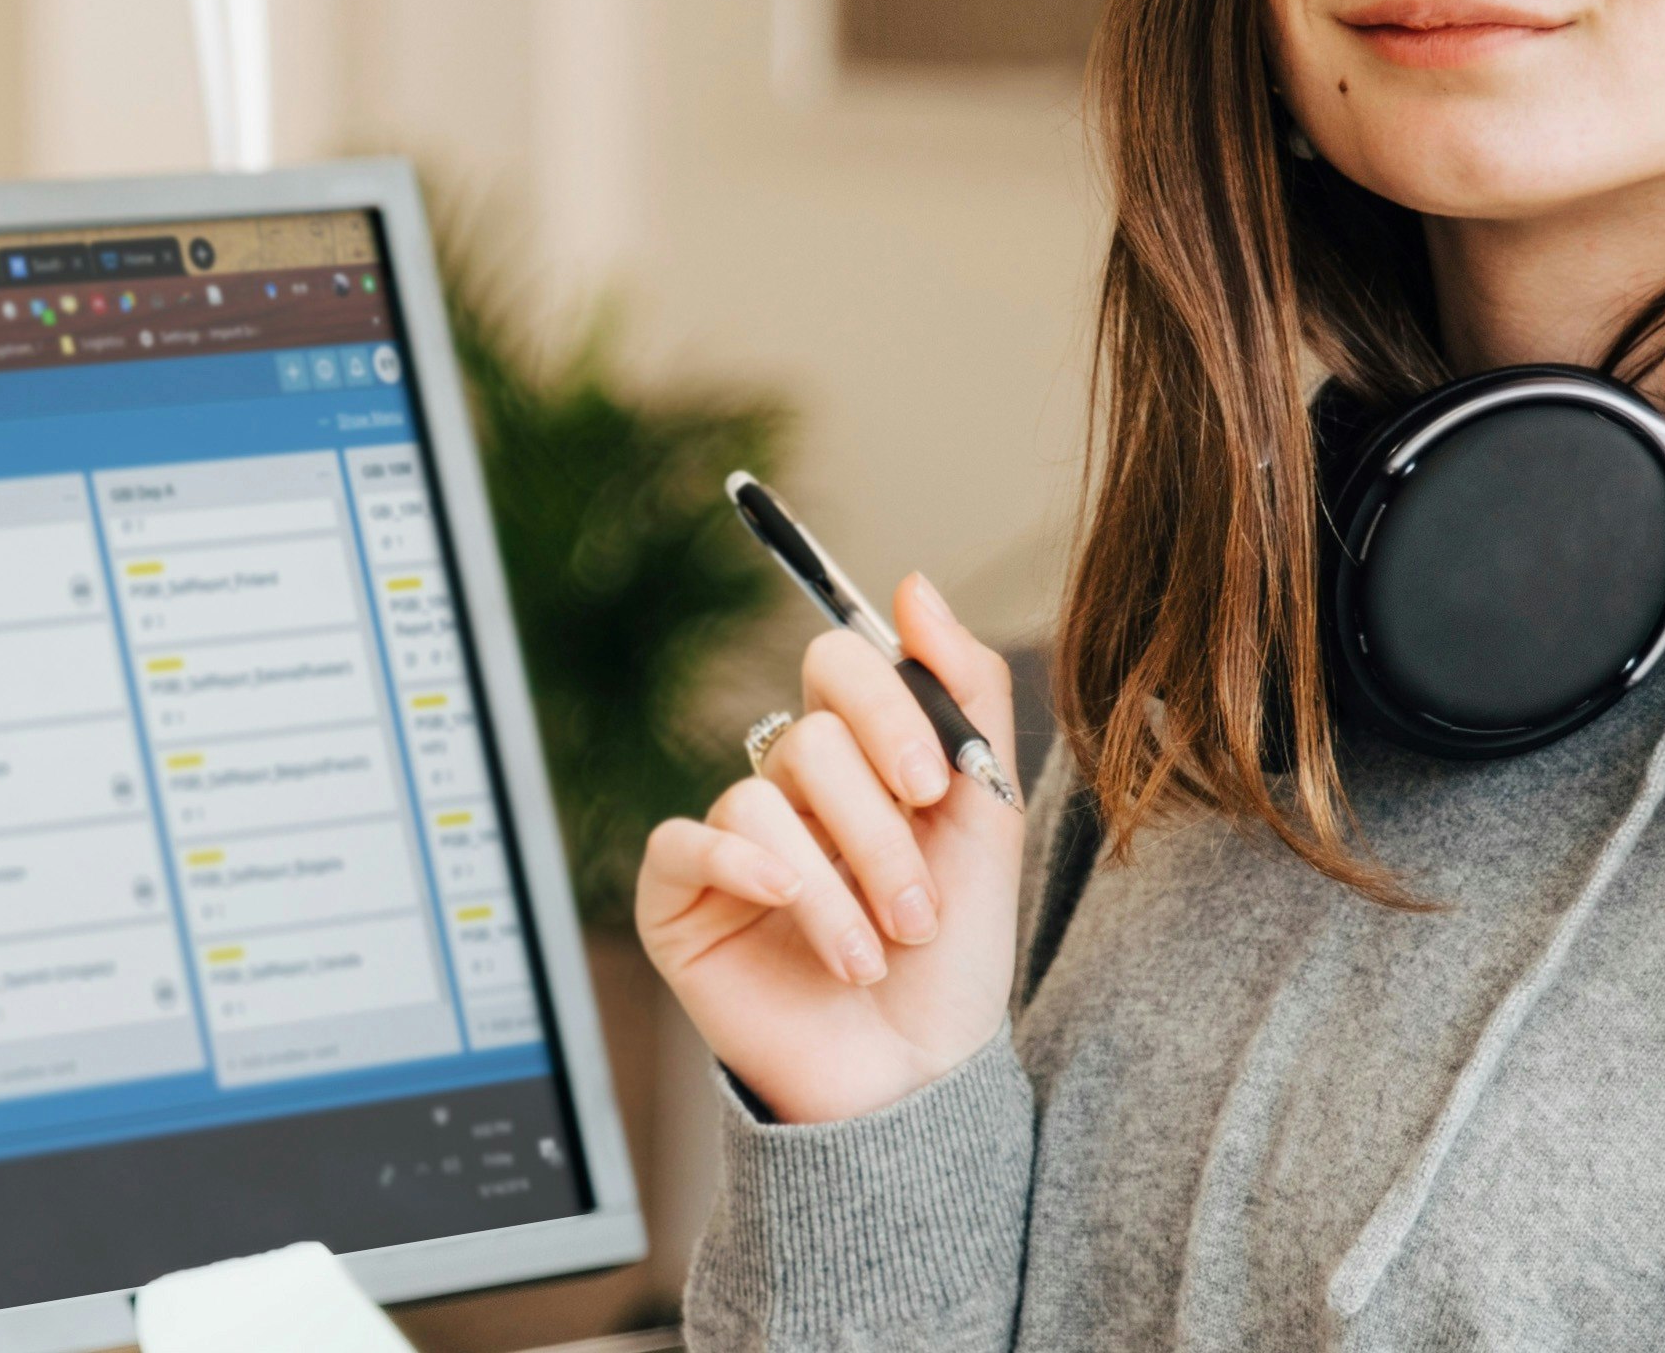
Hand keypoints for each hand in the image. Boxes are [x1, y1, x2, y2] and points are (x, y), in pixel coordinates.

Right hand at [637, 574, 1021, 1123]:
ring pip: (761, 796)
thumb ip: (965, 693)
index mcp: (858, 757)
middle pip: (808, 734)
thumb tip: (912, 585)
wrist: (915, 1078)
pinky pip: (685, 840)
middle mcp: (787, 788)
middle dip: (877, 826)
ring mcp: (730, 841)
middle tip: (917, 905)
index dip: (886, 707)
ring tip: (874, 955)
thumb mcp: (985, 819)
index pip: (840, 663)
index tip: (933, 784)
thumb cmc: (951, 961)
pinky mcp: (679, 899)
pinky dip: (743, 867)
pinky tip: (786, 908)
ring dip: (837, 887)